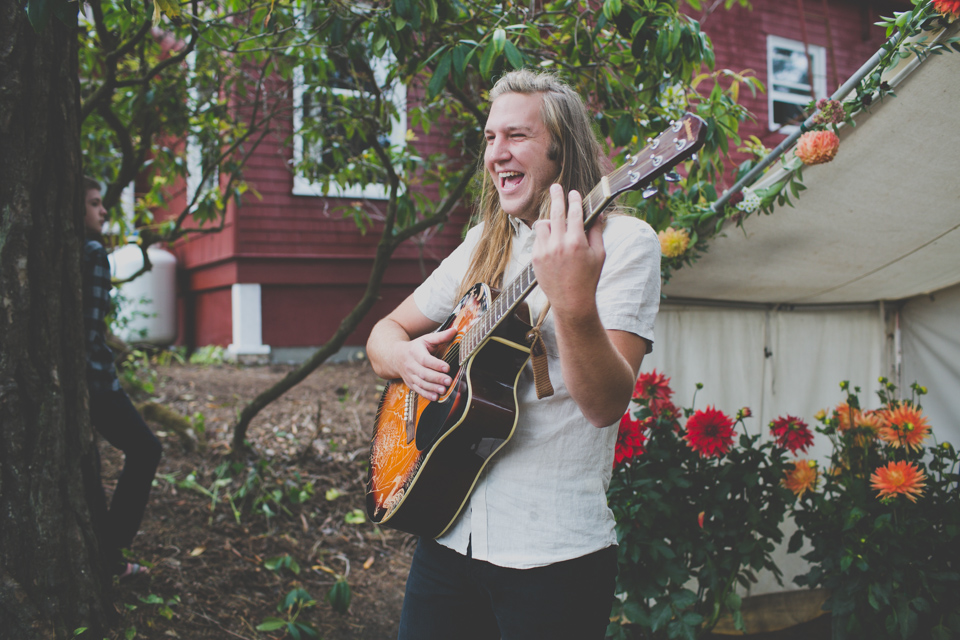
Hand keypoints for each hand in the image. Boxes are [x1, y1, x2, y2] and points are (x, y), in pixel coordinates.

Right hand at [397, 326, 456, 400]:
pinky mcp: (410, 383)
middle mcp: (410, 364)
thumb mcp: (426, 339)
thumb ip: (440, 336)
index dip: (436, 364)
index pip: (425, 359)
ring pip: (420, 383)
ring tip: (444, 390)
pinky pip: (418, 390)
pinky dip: (426, 395)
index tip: (447, 367)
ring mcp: (409, 375)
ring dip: (432, 388)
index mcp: (414, 351)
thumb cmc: (415, 347)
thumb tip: (455, 330)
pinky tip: (436, 397)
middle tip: (449, 381)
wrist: (395, 357)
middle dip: (436, 378)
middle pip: (423, 373)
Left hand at [531, 184, 604, 316]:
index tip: (574, 192)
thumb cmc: (589, 278)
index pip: (574, 212)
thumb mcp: (599, 254)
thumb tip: (598, 214)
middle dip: (556, 196)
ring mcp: (545, 251)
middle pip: (556, 211)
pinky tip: (552, 243)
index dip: (574, 199)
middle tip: (556, 187)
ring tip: (557, 227)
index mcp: (577, 242)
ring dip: (550, 221)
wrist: (571, 302)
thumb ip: (597, 232)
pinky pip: (538, 239)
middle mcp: (559, 244)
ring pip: (543, 224)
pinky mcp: (536, 258)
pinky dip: (545, 237)